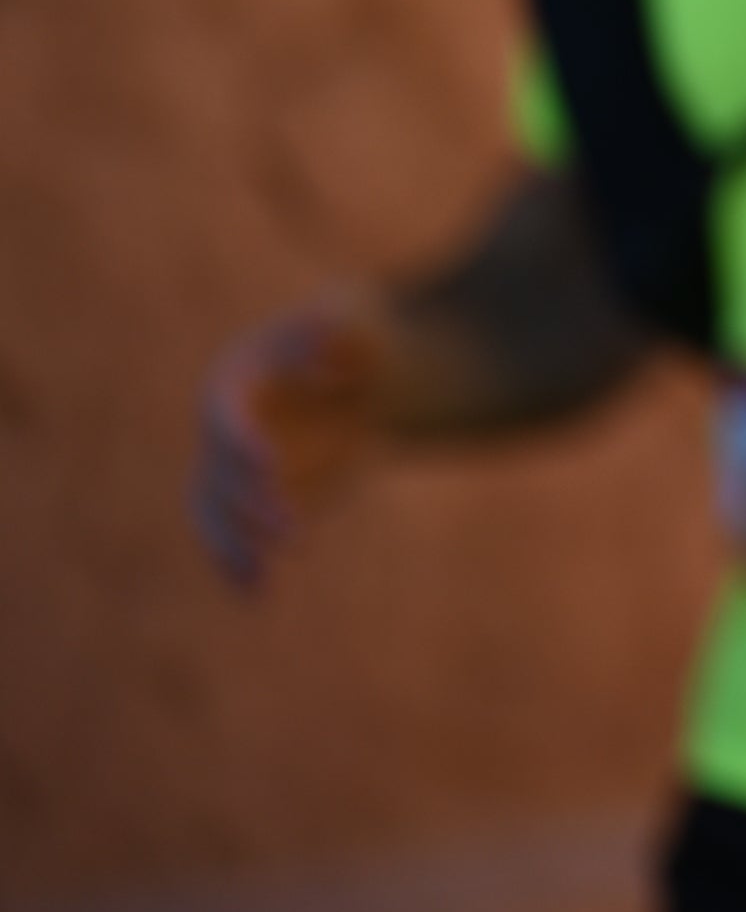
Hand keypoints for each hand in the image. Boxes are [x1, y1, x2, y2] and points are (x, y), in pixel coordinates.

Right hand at [194, 288, 397, 587]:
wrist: (364, 373)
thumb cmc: (357, 334)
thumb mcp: (361, 316)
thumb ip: (346, 328)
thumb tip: (333, 339)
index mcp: (235, 380)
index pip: (224, 415)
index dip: (241, 443)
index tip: (269, 468)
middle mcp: (223, 429)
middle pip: (221, 475)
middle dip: (253, 508)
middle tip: (294, 536)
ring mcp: (234, 466)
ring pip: (214, 515)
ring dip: (232, 549)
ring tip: (261, 584)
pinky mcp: (255, 498)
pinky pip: (235, 535)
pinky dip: (240, 564)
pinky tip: (258, 594)